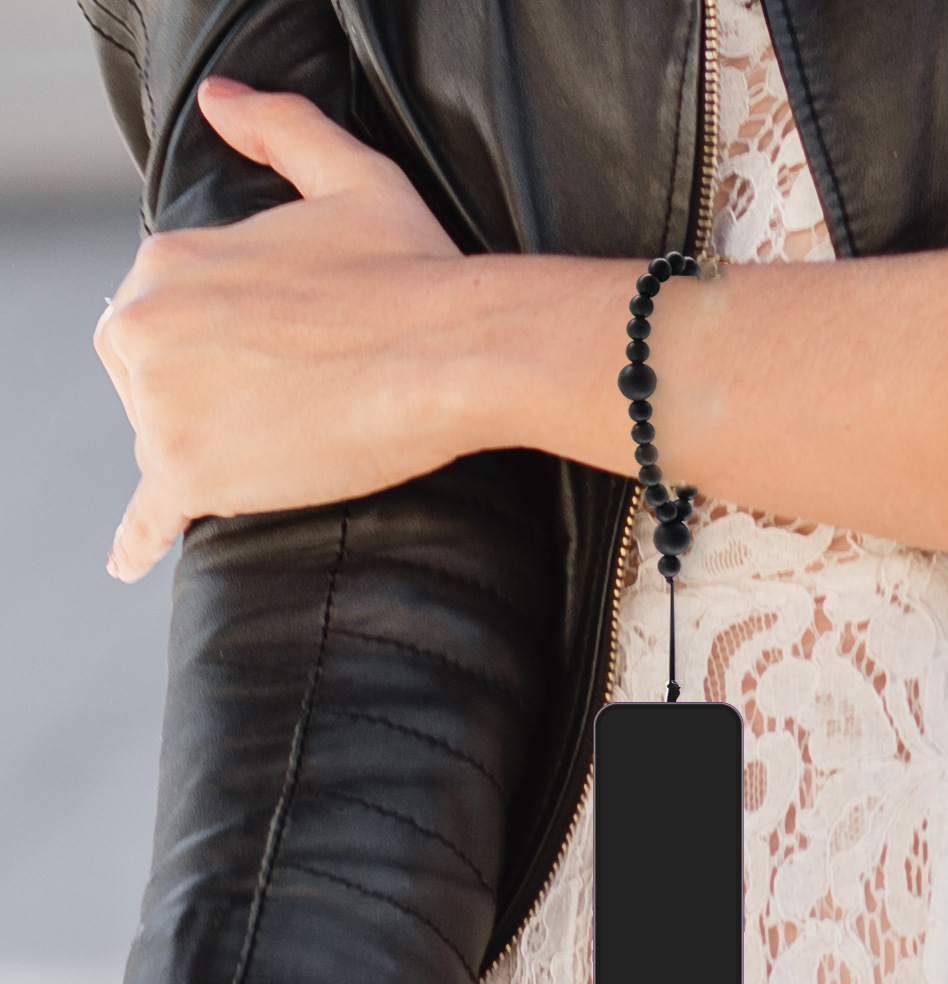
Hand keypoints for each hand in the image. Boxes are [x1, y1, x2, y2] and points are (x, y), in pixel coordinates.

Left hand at [94, 76, 468, 581]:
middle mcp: (144, 327)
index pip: (159, 314)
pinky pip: (148, 518)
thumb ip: (280, 128)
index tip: (263, 356)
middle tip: (272, 401)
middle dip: (195, 390)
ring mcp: (161, 406)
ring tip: (275, 448)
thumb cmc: (412, 269)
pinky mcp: (190, 475)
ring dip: (207, 449)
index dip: (212, 340)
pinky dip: (139, 538)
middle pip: (144, 376)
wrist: (453, 351)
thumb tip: (221, 100)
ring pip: (161, 441)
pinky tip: (131, 557)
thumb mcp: (349, 176)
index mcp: (170, 261)